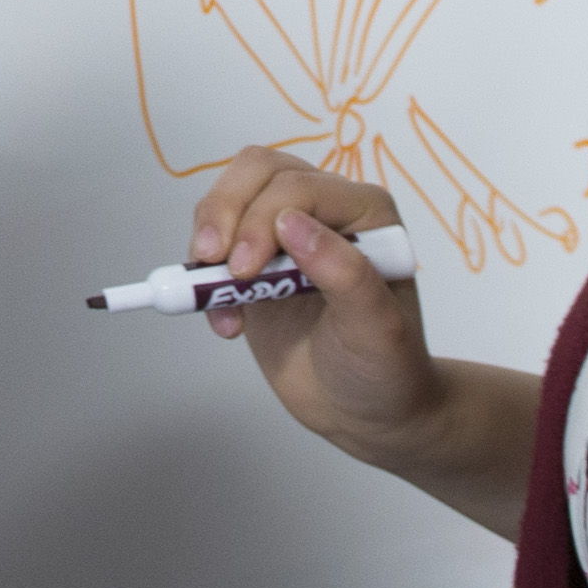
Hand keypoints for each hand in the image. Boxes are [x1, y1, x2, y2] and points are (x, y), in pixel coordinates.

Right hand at [188, 147, 447, 467]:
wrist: (365, 414)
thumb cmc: (386, 371)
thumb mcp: (376, 329)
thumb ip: (345, 274)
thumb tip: (295, 225)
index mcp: (365, 213)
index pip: (299, 187)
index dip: (262, 220)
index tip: (244, 272)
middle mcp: (324, 211)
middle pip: (257, 173)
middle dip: (225, 212)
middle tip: (210, 263)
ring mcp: (286, 235)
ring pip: (230, 197)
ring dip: (209, 242)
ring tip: (217, 300)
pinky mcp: (255, 264)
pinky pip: (214, 244)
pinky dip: (201, 279)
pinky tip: (226, 324)